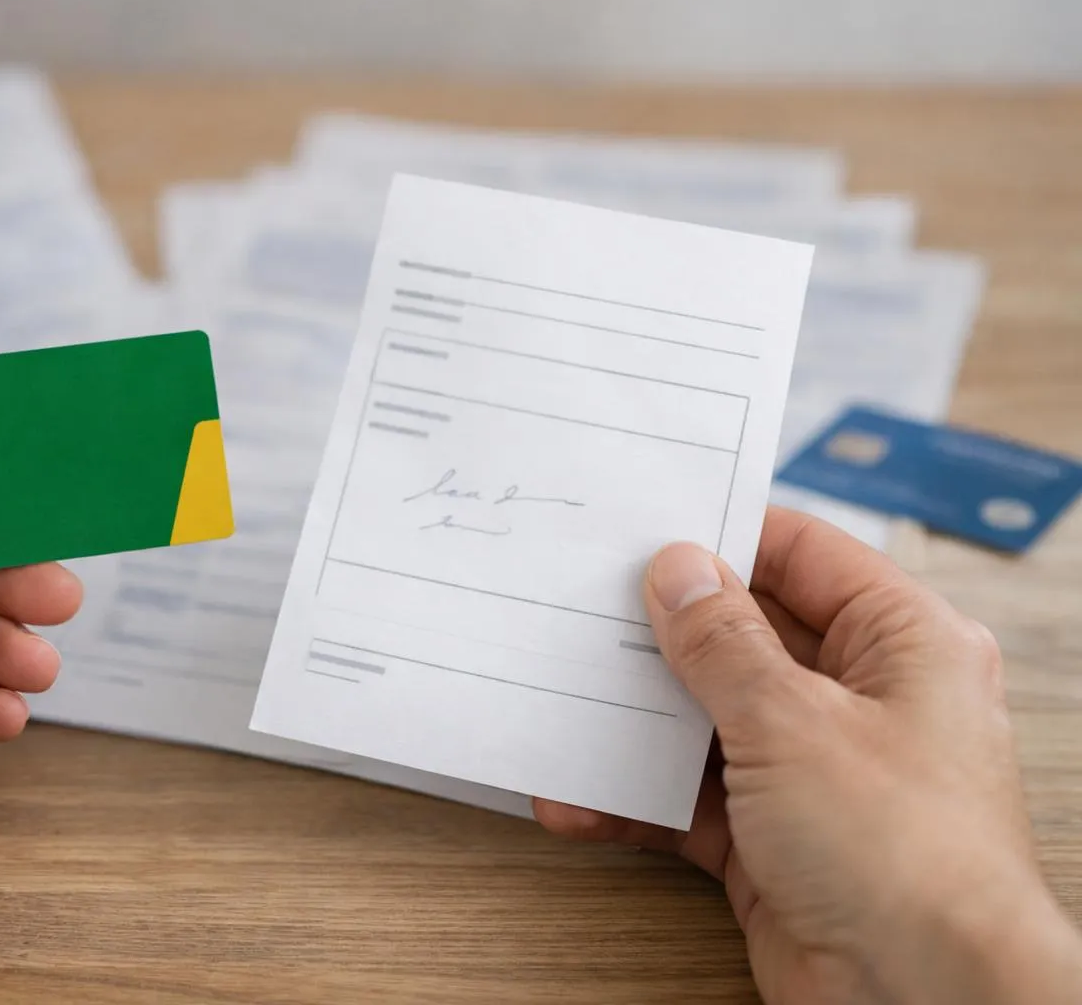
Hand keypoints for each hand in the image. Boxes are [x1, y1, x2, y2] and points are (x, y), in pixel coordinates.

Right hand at [535, 507, 1081, 1004]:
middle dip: (660, 635)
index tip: (642, 531)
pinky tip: (577, 799)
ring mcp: (816, 772)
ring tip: (561, 705)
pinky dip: (634, 800)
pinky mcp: (775, 839)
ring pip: (707, 720)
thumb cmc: (907, 857)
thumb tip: (678, 571)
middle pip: (745, 638)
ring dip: (633, 724)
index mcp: (902, 643)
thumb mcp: (794, 722)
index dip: (723, 539)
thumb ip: (723, 643)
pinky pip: (690, 799)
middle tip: (582, 613)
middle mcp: (863, 700)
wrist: (926, 1003)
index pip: (802, 555)